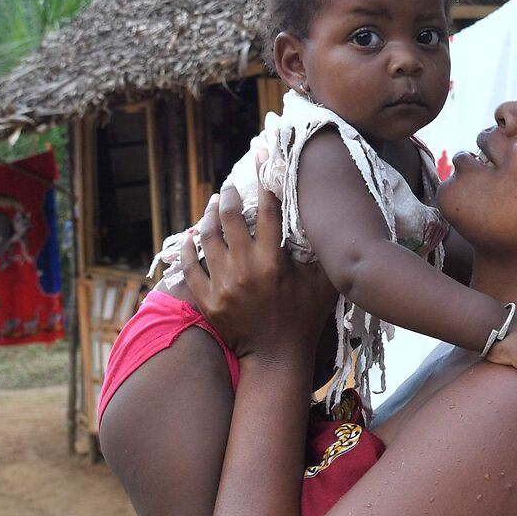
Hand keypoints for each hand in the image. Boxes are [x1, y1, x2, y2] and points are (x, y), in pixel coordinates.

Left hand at [179, 184, 336, 360]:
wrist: (276, 357)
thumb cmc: (304, 318)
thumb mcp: (323, 284)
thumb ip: (324, 254)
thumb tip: (329, 223)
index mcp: (273, 261)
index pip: (267, 209)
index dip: (264, 179)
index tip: (261, 158)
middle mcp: (244, 269)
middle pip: (230, 218)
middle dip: (230, 196)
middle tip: (230, 186)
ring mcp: (222, 285)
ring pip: (206, 238)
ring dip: (209, 216)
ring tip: (214, 205)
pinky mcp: (207, 300)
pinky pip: (190, 268)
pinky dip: (187, 249)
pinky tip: (190, 236)